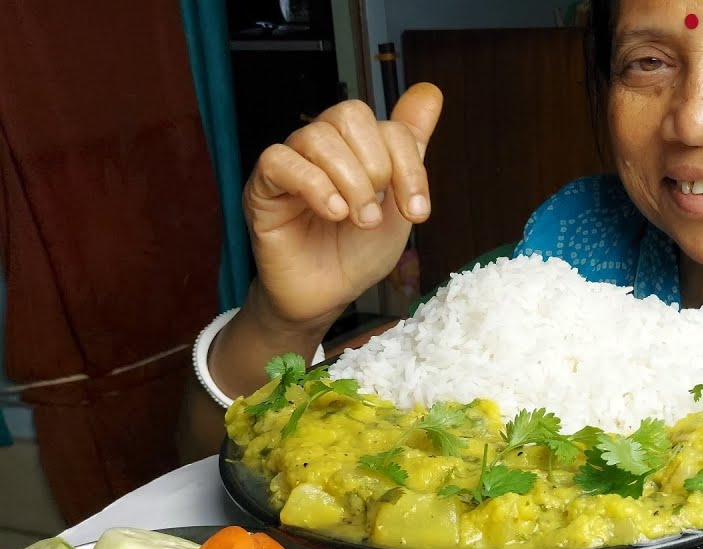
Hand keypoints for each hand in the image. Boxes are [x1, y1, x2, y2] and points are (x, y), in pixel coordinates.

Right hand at [242, 82, 442, 329]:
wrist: (326, 295)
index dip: (408, 167)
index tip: (416, 212)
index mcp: (359, 146)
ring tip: (356, 220)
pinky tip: (332, 213)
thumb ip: (411, 148)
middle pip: (350, 114)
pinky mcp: (263, 185)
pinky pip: (279, 160)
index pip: (387, 126)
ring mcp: (292, 162)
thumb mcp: (398, 203)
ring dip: (348, 181)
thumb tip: (430, 91)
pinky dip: (314, 185)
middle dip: (375, 167)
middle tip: (375, 213)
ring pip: (317, 136)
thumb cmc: (357, 252)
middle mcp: (324, 146)